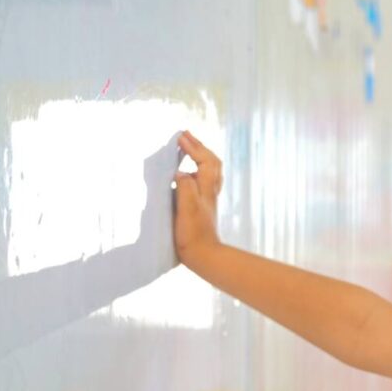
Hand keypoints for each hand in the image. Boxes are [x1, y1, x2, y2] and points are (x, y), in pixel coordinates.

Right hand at [174, 131, 222, 266]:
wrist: (202, 256)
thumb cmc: (192, 233)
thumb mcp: (187, 207)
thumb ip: (185, 186)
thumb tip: (180, 171)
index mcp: (206, 188)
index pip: (204, 160)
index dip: (193, 147)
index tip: (179, 137)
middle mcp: (209, 191)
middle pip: (211, 162)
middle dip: (199, 146)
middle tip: (185, 135)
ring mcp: (207, 199)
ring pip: (210, 171)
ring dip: (200, 156)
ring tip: (188, 147)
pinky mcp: (202, 207)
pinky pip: (203, 181)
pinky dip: (197, 169)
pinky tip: (187, 173)